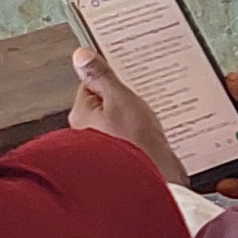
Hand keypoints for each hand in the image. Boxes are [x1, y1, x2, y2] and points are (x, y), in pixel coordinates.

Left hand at [66, 48, 180, 183]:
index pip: (92, 84)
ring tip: (147, 124)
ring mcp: (103, 146)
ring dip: (134, 119)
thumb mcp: (120, 98)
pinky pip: (129, 138)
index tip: (126, 83)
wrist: (155, 182)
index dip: (112, 82)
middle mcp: (86, 132)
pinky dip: (140, 136)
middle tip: (138, 105)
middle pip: (106, 103)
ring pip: (118, 120)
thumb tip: (81, 55)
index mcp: (81, 114)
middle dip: (124, 101)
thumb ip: (102, 76)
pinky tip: (151, 139)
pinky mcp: (121, 157)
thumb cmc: (135, 144)